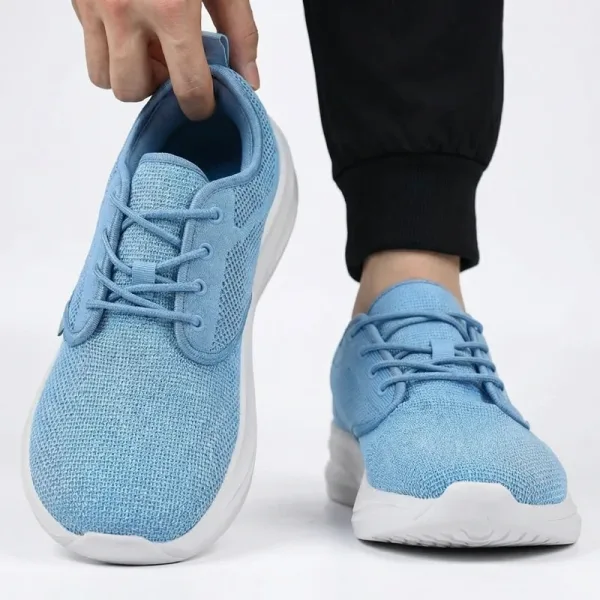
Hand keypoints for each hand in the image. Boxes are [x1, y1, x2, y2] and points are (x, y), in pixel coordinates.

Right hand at [72, 0, 258, 119]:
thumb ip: (240, 32)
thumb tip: (248, 79)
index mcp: (170, 7)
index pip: (187, 88)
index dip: (201, 106)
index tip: (206, 103)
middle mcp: (124, 10)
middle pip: (132, 91)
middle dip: (156, 90)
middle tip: (174, 68)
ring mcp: (94, 3)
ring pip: (102, 76)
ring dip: (128, 74)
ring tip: (149, 50)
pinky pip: (89, 44)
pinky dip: (111, 47)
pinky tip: (132, 27)